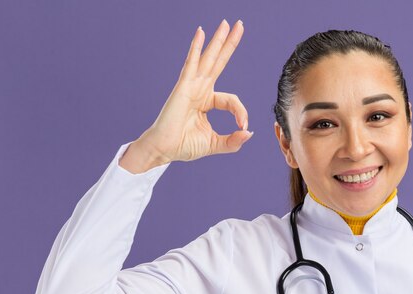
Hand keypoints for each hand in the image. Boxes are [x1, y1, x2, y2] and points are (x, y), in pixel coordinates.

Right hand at [138, 19, 251, 163]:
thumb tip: (249, 132)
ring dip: (217, 41)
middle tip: (240, 25)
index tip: (243, 126)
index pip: (231, 100)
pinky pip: (192, 64)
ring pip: (208, 59)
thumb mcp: (214, 144)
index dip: (241, 112)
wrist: (164, 150)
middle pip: (219, 63)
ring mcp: (191, 87)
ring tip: (226, 23)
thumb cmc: (184, 146)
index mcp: (207, 102)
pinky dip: (196, 48)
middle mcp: (200, 90)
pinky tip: (201, 32)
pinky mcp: (183, 87)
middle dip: (229, 44)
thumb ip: (233, 141)